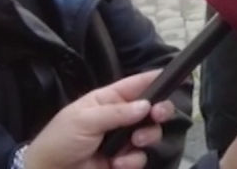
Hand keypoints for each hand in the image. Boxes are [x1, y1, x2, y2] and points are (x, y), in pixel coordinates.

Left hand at [23, 70, 177, 168]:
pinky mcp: (122, 162)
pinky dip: (131, 161)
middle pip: (151, 110)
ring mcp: (121, 142)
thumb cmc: (60, 141)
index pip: (136, 85)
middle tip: (159, 115)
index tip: (176, 76)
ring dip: (146, 138)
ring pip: (150, 134)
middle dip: (159, 111)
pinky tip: (117, 163)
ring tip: (134, 144)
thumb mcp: (84, 120)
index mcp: (107, 100)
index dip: (155, 79)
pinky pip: (140, 158)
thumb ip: (117, 112)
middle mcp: (118, 118)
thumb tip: (146, 105)